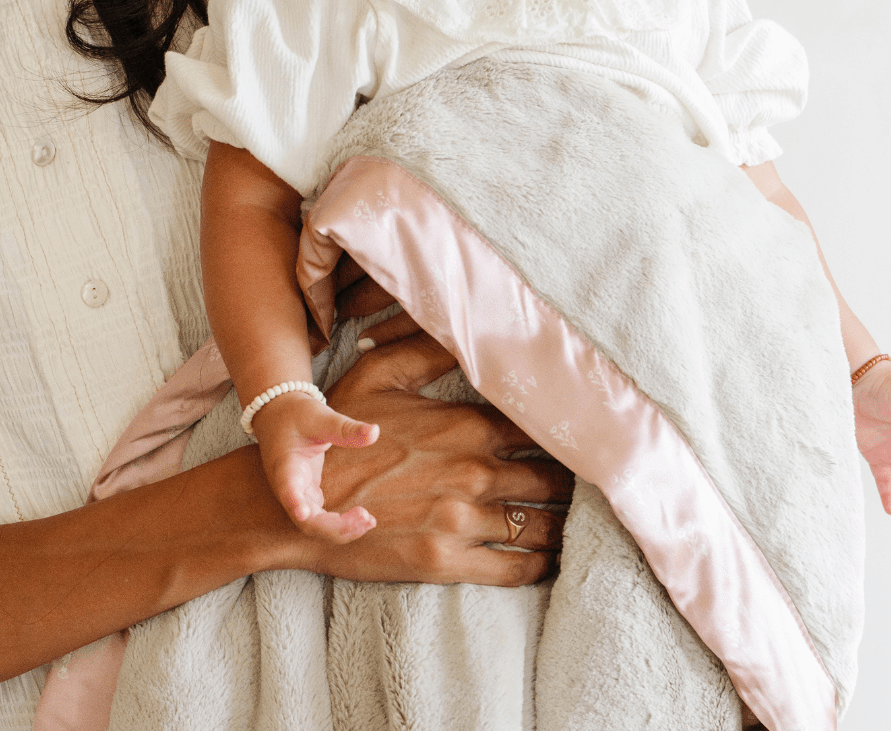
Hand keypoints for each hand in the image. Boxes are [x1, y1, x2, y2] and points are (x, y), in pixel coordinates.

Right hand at [252, 391, 379, 541]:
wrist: (277, 416)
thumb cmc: (295, 415)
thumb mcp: (319, 416)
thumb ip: (345, 428)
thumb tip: (375, 432)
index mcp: (285, 465)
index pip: (287, 487)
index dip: (294, 501)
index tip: (303, 513)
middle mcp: (287, 487)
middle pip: (305, 520)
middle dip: (334, 526)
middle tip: (366, 517)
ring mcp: (296, 494)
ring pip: (313, 525)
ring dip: (340, 529)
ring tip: (369, 521)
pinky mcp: (306, 494)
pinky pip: (320, 518)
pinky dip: (340, 523)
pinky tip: (363, 520)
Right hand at [291, 322, 571, 583]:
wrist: (299, 502)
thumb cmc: (341, 434)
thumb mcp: (379, 372)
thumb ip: (429, 348)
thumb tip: (466, 321)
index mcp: (466, 424)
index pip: (540, 427)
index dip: (565, 432)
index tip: (583, 436)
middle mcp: (473, 471)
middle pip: (550, 479)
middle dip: (572, 482)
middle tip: (591, 483)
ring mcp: (461, 520)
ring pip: (538, 524)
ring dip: (564, 524)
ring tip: (578, 522)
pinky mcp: (446, 562)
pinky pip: (514, 568)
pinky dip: (540, 565)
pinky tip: (549, 559)